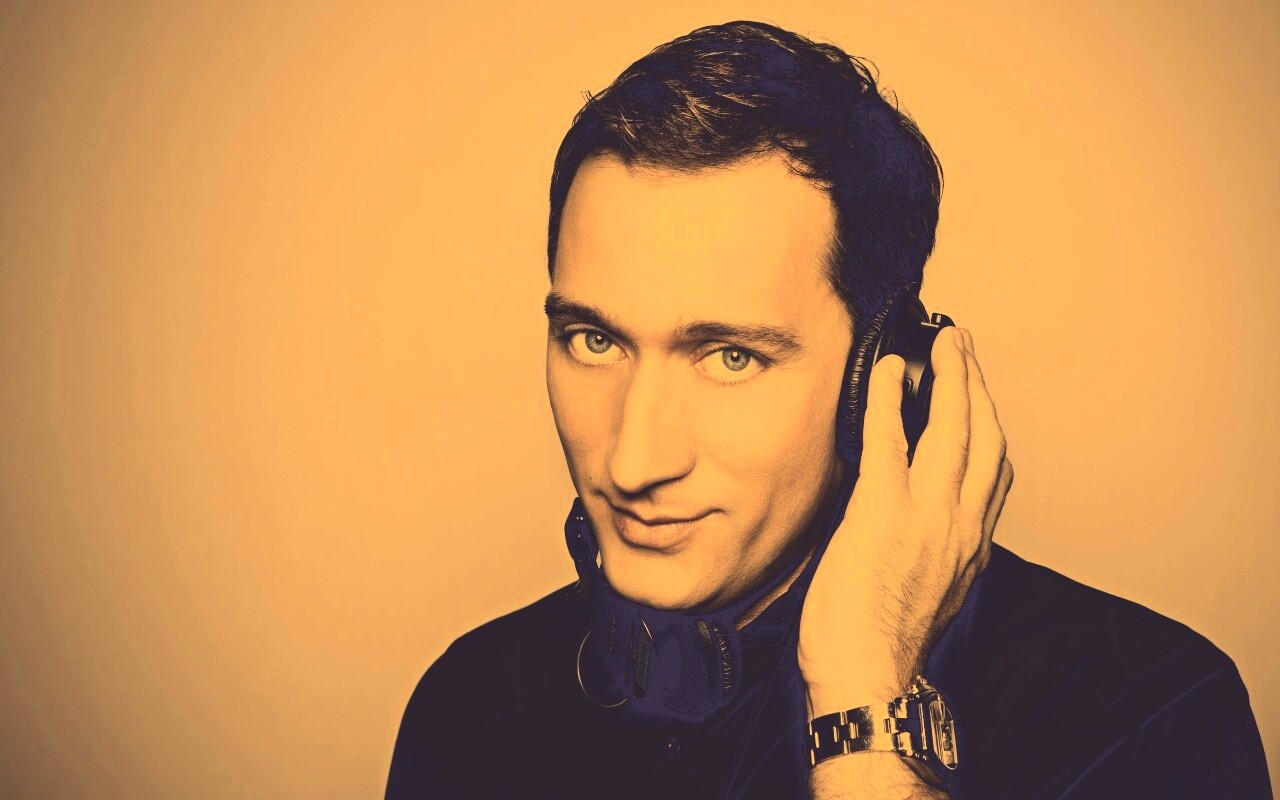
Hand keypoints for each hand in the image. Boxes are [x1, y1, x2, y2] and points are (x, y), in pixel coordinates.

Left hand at [799, 327, 1012, 715]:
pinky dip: (888, 397)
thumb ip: (931, 550)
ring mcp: (928, 513)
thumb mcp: (927, 593)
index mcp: (972, 544)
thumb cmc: (884, 648)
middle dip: (977, 384)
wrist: (868, 680)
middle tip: (964, 348)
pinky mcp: (883, 509)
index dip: (988, 426)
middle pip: (985, 435)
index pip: (995, 471)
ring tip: (943, 345)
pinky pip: (890, 437)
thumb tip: (914, 524)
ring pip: (953, 427)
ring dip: (950, 376)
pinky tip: (886, 371)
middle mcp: (962, 523)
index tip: (978, 399)